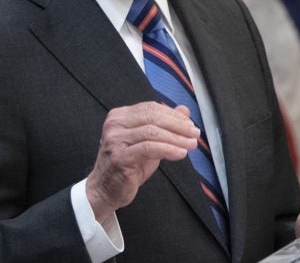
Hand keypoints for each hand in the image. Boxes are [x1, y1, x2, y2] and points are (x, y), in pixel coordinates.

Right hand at [86, 102, 199, 222]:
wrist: (104, 190)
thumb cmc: (127, 166)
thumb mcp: (148, 142)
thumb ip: (164, 125)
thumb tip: (184, 110)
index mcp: (120, 116)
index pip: (150, 108)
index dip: (173, 114)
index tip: (190, 124)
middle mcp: (115, 124)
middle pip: (152, 117)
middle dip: (178, 125)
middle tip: (195, 133)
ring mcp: (115, 140)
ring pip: (152, 132)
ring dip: (176, 138)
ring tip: (191, 144)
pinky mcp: (120, 157)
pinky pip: (149, 148)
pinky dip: (168, 149)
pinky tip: (180, 154)